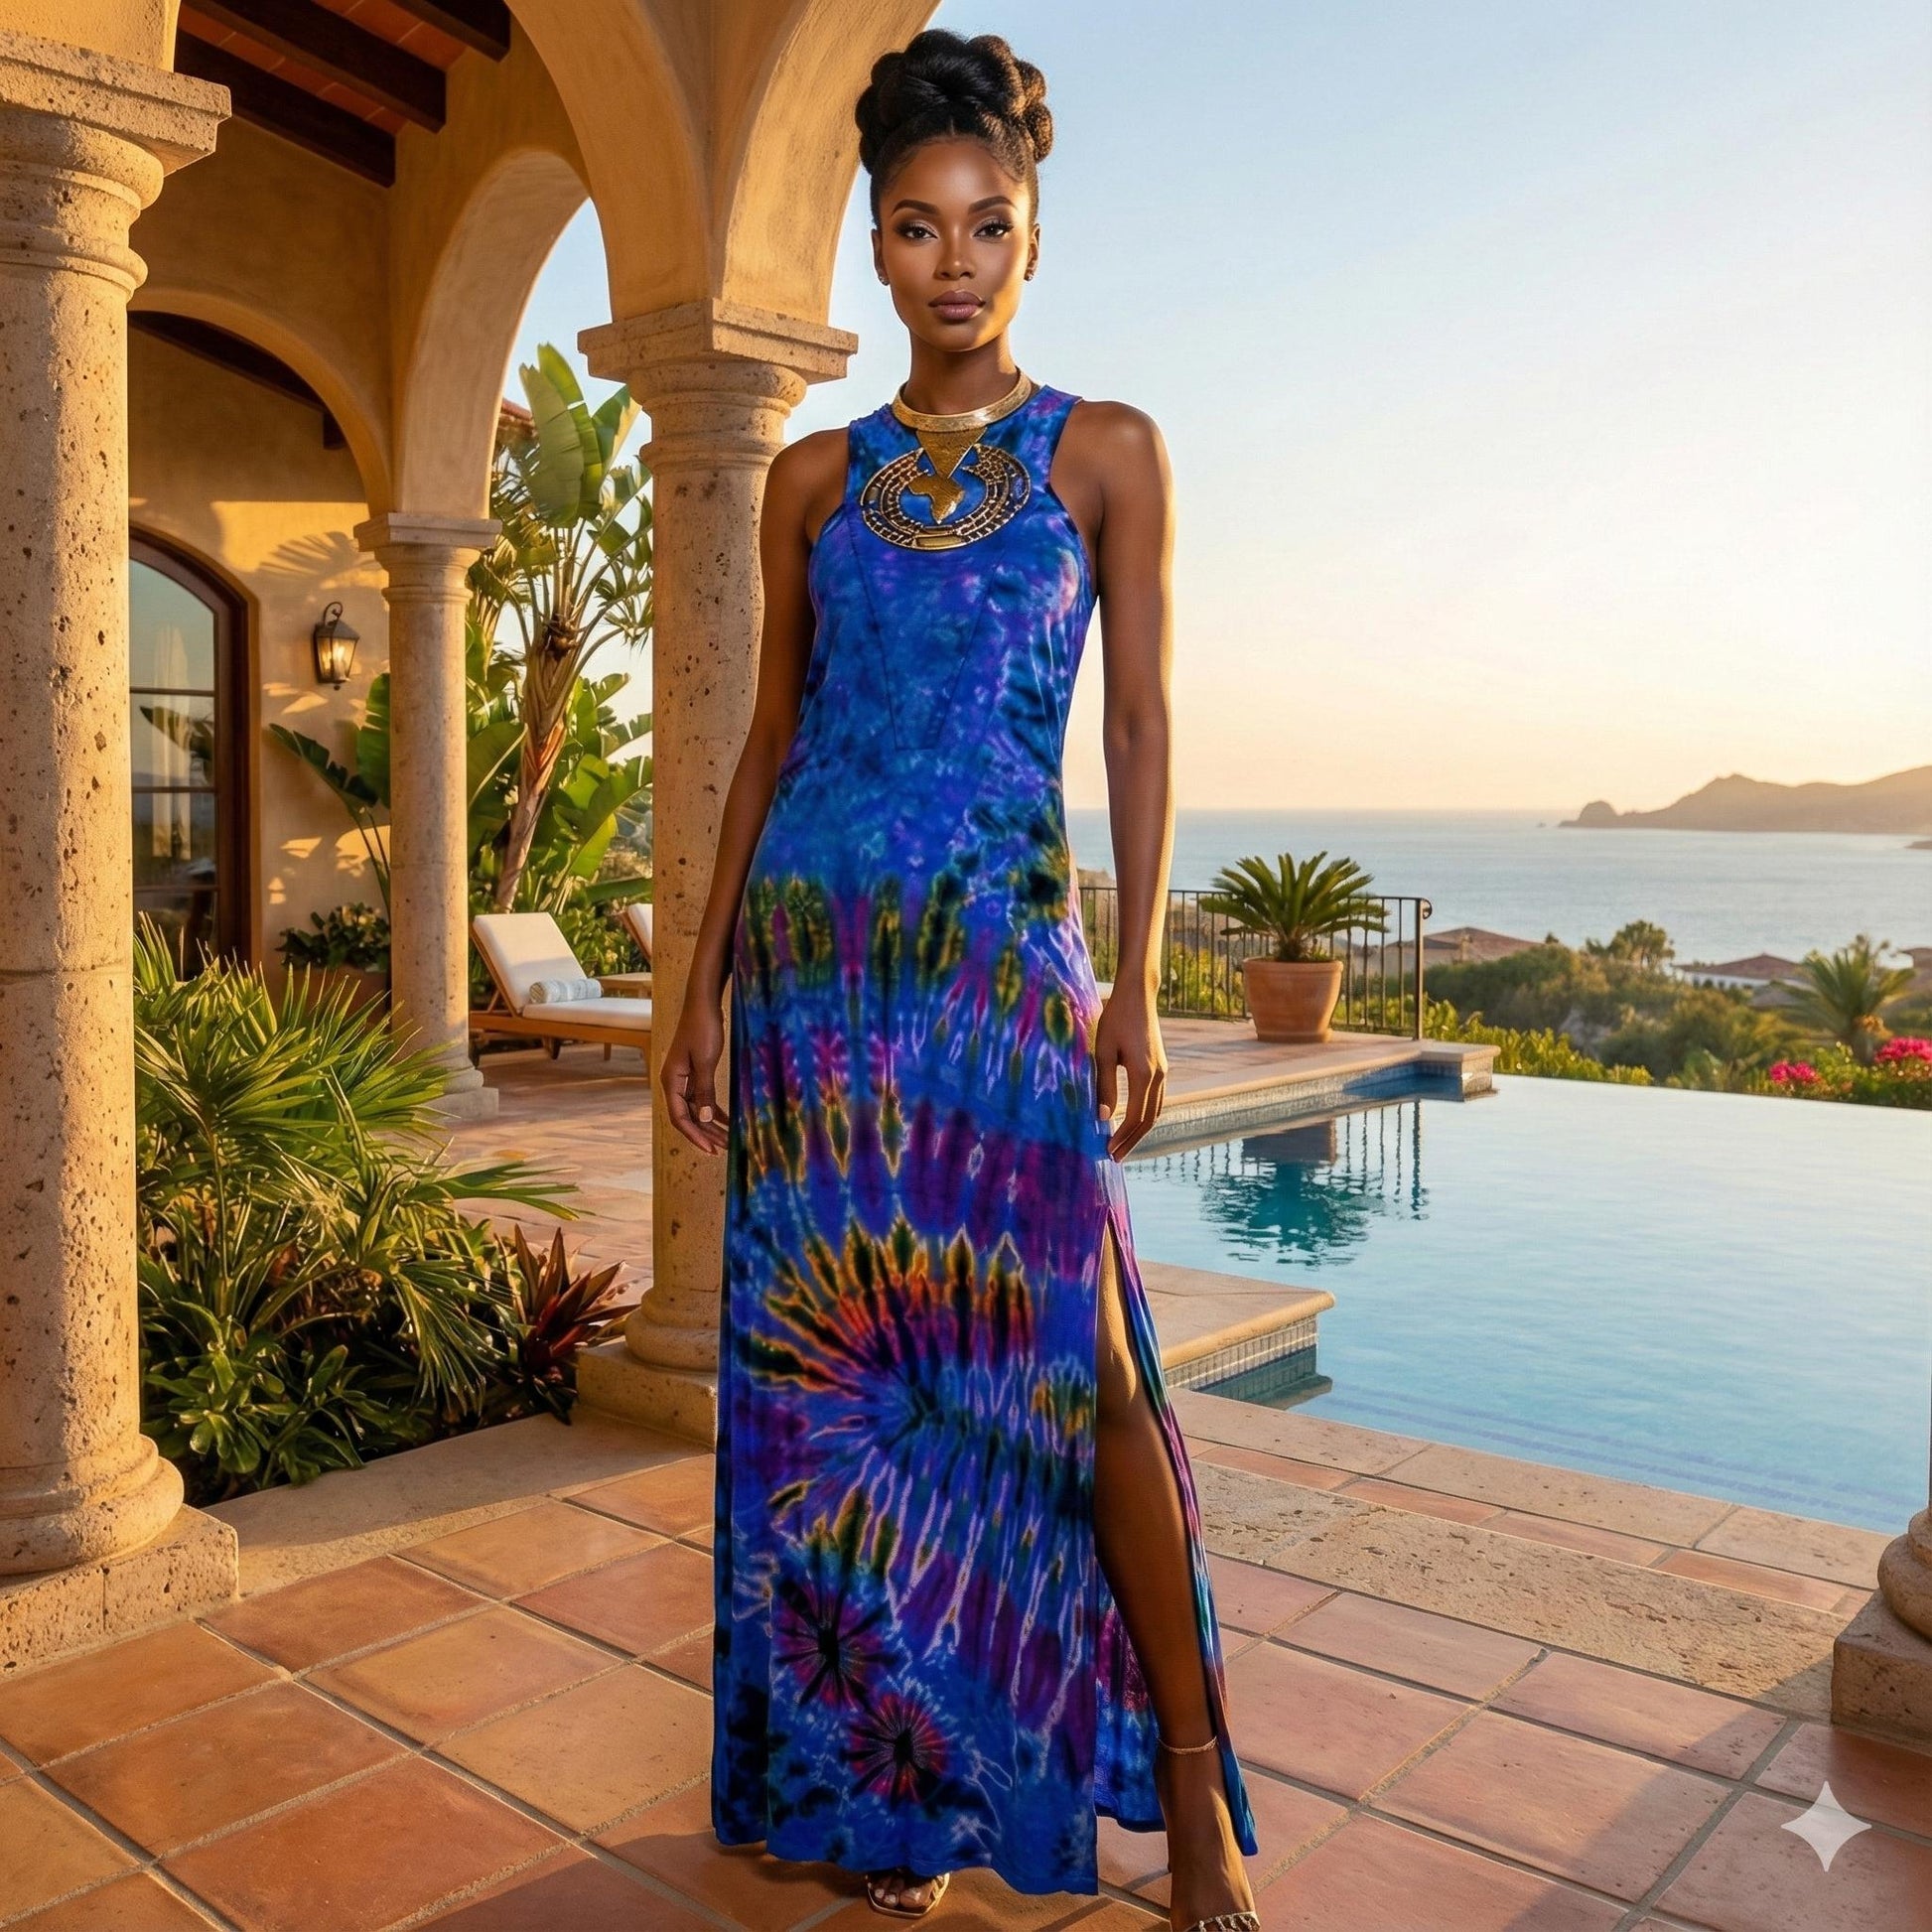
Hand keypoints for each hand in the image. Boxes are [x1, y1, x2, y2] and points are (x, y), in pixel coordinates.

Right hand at [661, 991, 728, 1155]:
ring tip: (727, 1139)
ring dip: (711, 1124)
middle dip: (705, 1134)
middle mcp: (674, 1083)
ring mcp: (683, 1078)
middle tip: (724, 1149)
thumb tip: (705, 1119)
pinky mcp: (694, 1072)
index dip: (695, 1135)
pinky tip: (726, 1120)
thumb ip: (704, 1091)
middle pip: (687, 1117)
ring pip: (696, 1109)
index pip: (680, 1118)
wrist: (703, 1003)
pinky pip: (701, 1098)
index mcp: (671, 1081)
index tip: (711, 1149)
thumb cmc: (703, 1028)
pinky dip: (713, 1110)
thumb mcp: (706, 1061)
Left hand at [1092, 984, 1165, 1159]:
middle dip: (1131, 1140)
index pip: (1135, 1117)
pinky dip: (1146, 1115)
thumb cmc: (1115, 1019)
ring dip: (1140, 1130)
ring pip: (1155, 1111)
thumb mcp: (1103, 1052)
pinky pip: (1157, 1099)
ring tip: (1122, 1144)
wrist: (1138, 995)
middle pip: (1148, 1120)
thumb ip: (1104, 1086)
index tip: (1108, 1151)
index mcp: (1144, 1074)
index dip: (1122, 1137)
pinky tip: (1132, 1121)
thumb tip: (1104, 1118)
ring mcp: (1163, 1071)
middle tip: (1115, 1157)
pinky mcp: (1161, 1066)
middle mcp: (1158, 1076)